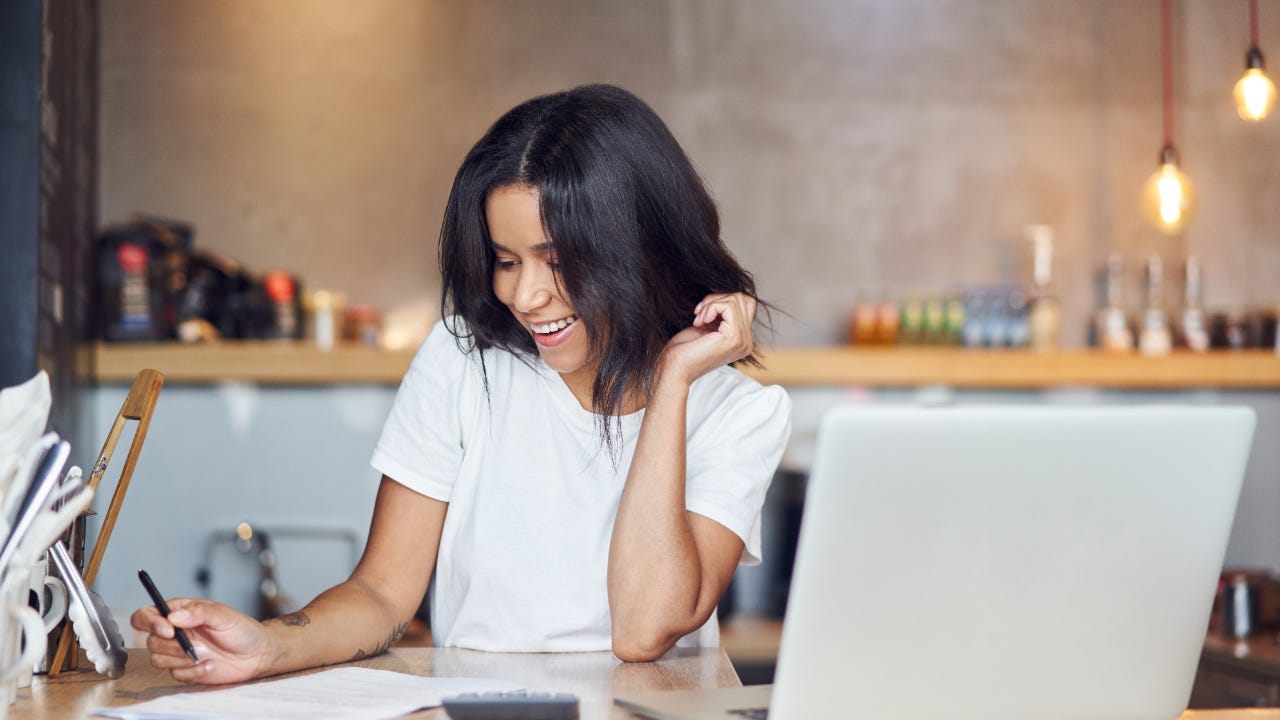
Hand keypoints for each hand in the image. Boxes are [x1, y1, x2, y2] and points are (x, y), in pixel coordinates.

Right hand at [131, 598, 270, 683]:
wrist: (256, 654)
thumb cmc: (241, 629)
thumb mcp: (223, 615)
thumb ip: (198, 612)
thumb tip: (173, 616)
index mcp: (179, 613)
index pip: (146, 615)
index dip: (150, 623)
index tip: (168, 630)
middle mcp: (174, 633)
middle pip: (150, 641)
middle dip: (172, 646)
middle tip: (195, 645)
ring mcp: (177, 652)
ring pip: (158, 660)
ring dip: (182, 659)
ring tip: (206, 653)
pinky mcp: (183, 670)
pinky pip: (175, 675)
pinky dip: (193, 671)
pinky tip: (210, 665)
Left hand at [660, 292, 756, 385]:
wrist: (675, 368)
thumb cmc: (684, 349)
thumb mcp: (707, 327)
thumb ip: (720, 314)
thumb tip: (726, 292)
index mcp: (742, 340)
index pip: (745, 305)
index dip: (722, 301)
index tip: (703, 311)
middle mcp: (746, 342)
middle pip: (743, 299)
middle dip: (718, 299)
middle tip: (699, 313)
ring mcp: (742, 341)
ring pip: (736, 300)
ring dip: (712, 303)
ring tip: (698, 319)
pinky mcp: (734, 337)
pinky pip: (728, 306)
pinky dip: (711, 307)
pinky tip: (700, 321)